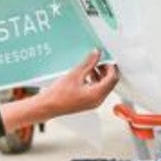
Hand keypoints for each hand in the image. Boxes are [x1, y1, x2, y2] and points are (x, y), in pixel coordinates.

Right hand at [0, 50, 118, 132]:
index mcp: (97, 94)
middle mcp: (98, 100)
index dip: (111, 66)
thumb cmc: (59, 94)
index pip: (112, 78)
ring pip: (104, 86)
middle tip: (99, 60)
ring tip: (91, 66)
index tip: (106, 58)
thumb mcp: (75, 74)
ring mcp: (93, 103)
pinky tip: (85, 74)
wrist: (48, 106)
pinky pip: (97, 90)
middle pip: (110, 83)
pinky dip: (95, 81)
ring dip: (100, 75)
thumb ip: (89, 63)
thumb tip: (97, 54)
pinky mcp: (88, 102)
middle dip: (106, 70)